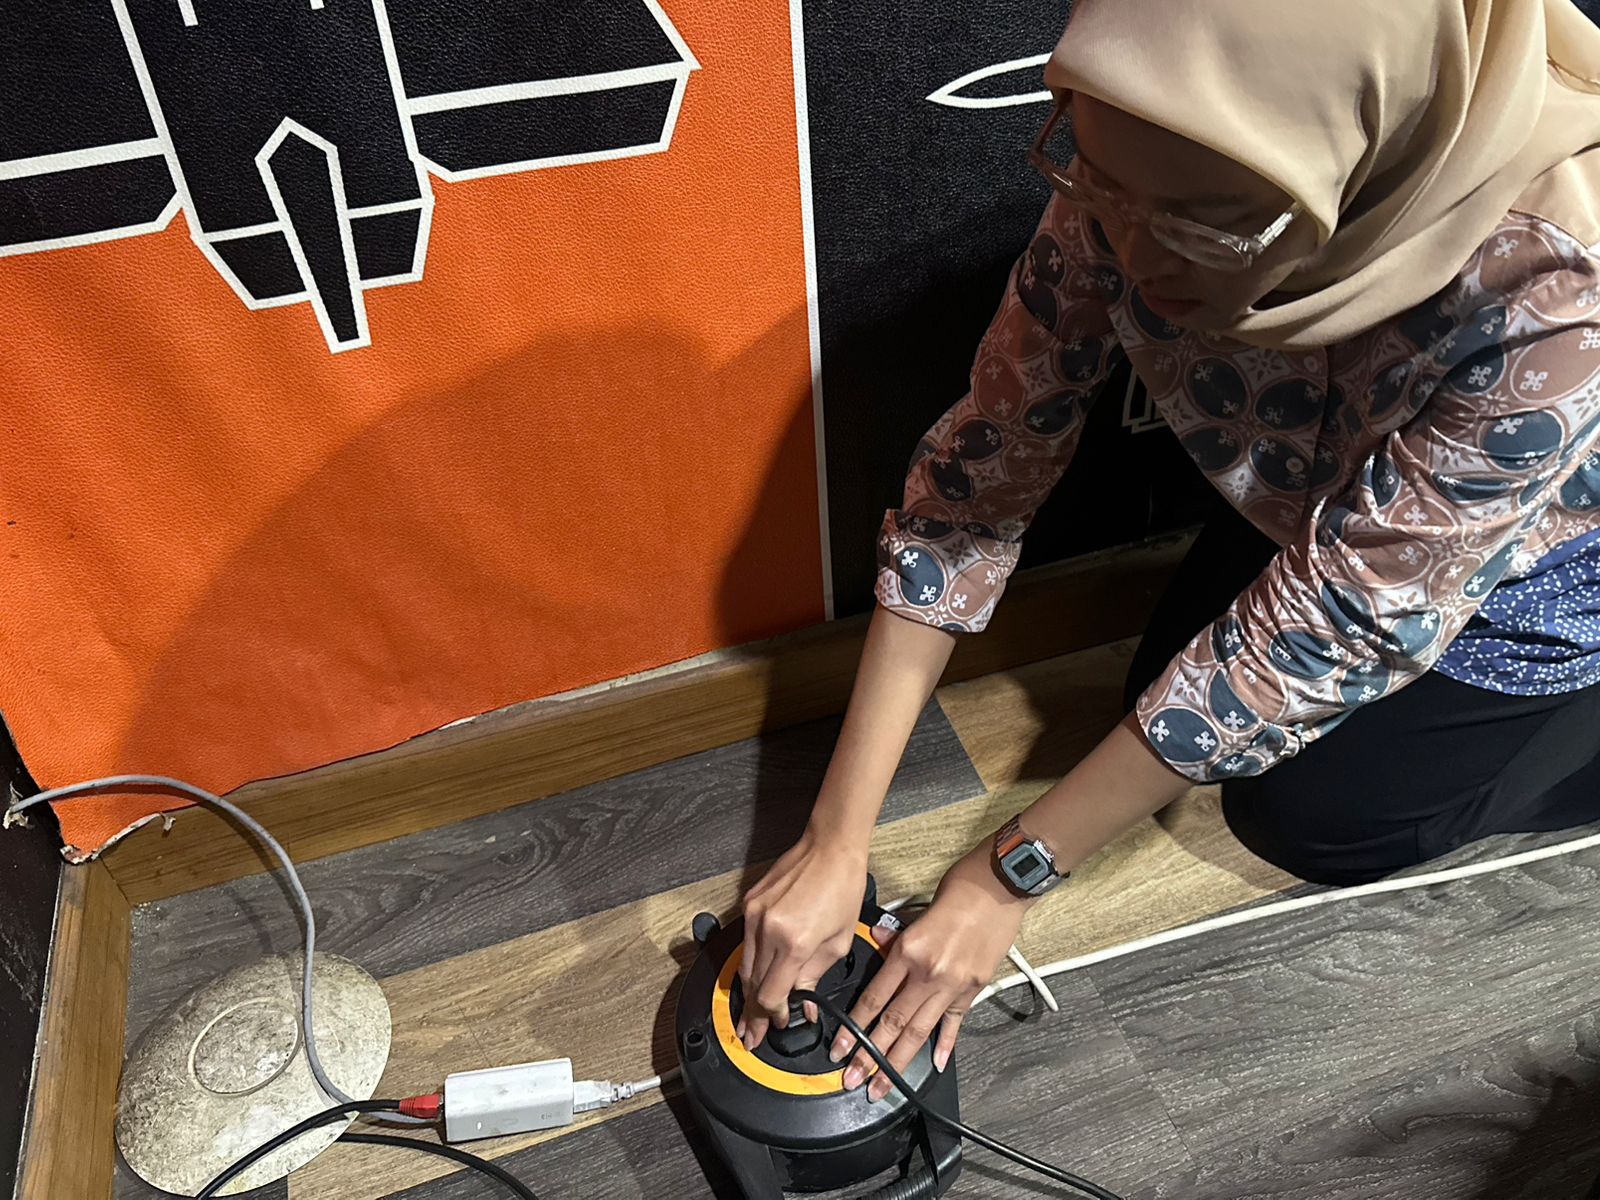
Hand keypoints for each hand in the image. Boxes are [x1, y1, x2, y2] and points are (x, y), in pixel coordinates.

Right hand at [739, 826, 870, 1048]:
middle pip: (752, 985)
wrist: (831, 846)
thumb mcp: (838, 942)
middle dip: (754, 1013)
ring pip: (744, 966)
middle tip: (752, 1033)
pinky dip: (751, 961)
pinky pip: (745, 942)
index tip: (778, 1023)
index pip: (771, 995)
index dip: (773, 1016)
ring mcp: (754, 914)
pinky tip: (756, 973)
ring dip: (748, 990)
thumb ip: (815, 976)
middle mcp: (768, 928)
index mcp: (794, 942)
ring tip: (751, 1012)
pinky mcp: (749, 903)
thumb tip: (803, 1002)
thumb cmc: (842, 886)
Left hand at [831, 841, 1031, 1100]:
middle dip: (871, 1055)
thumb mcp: (917, 910)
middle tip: (854, 1080)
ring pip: (919, 1030)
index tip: (840, 1049)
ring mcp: (953, 984)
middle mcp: (928, 973)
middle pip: (893, 1022)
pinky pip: (954, 1022)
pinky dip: (945, 1044)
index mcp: (908, 951)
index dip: (855, 1027)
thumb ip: (895, 935)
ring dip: (899, 1062)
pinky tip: (936, 1065)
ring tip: (883, 1085)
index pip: (875, 998)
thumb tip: (876, 940)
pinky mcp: (974, 988)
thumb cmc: (959, 890)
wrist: (1000, 886)